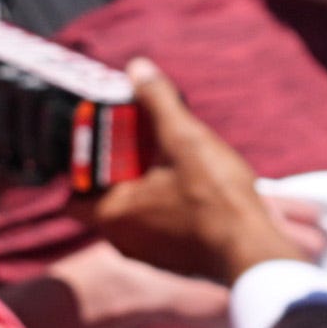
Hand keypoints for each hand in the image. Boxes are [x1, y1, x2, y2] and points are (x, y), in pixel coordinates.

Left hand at [81, 65, 304, 284]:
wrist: (255, 251)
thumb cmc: (216, 199)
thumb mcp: (184, 138)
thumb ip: (158, 101)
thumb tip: (138, 68)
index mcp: (110, 214)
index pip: (72, 191)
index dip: (82, 164)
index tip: (103, 140)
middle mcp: (121, 240)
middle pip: (104, 197)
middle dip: (119, 167)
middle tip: (140, 139)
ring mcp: (148, 254)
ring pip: (132, 212)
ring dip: (144, 186)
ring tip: (168, 158)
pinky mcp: (172, 260)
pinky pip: (157, 226)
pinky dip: (164, 206)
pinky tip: (191, 185)